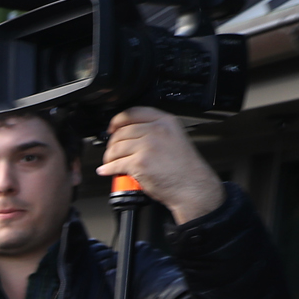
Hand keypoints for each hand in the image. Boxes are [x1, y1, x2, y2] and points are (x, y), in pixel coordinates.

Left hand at [96, 107, 223, 223]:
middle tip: (111, 151)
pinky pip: (115, 164)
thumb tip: (130, 133)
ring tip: (109, 162)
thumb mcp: (174, 137)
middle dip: (112, 143)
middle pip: (121, 132)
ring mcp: (148, 146)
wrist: (192, 186)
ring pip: (116, 148)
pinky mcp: (140, 163)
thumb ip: (155, 131)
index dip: (117, 121)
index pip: (133, 113)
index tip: (112, 128)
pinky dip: (108, 169)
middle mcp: (157, 130)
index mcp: (165, 121)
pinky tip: (106, 170)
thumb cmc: (184, 167)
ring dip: (109, 157)